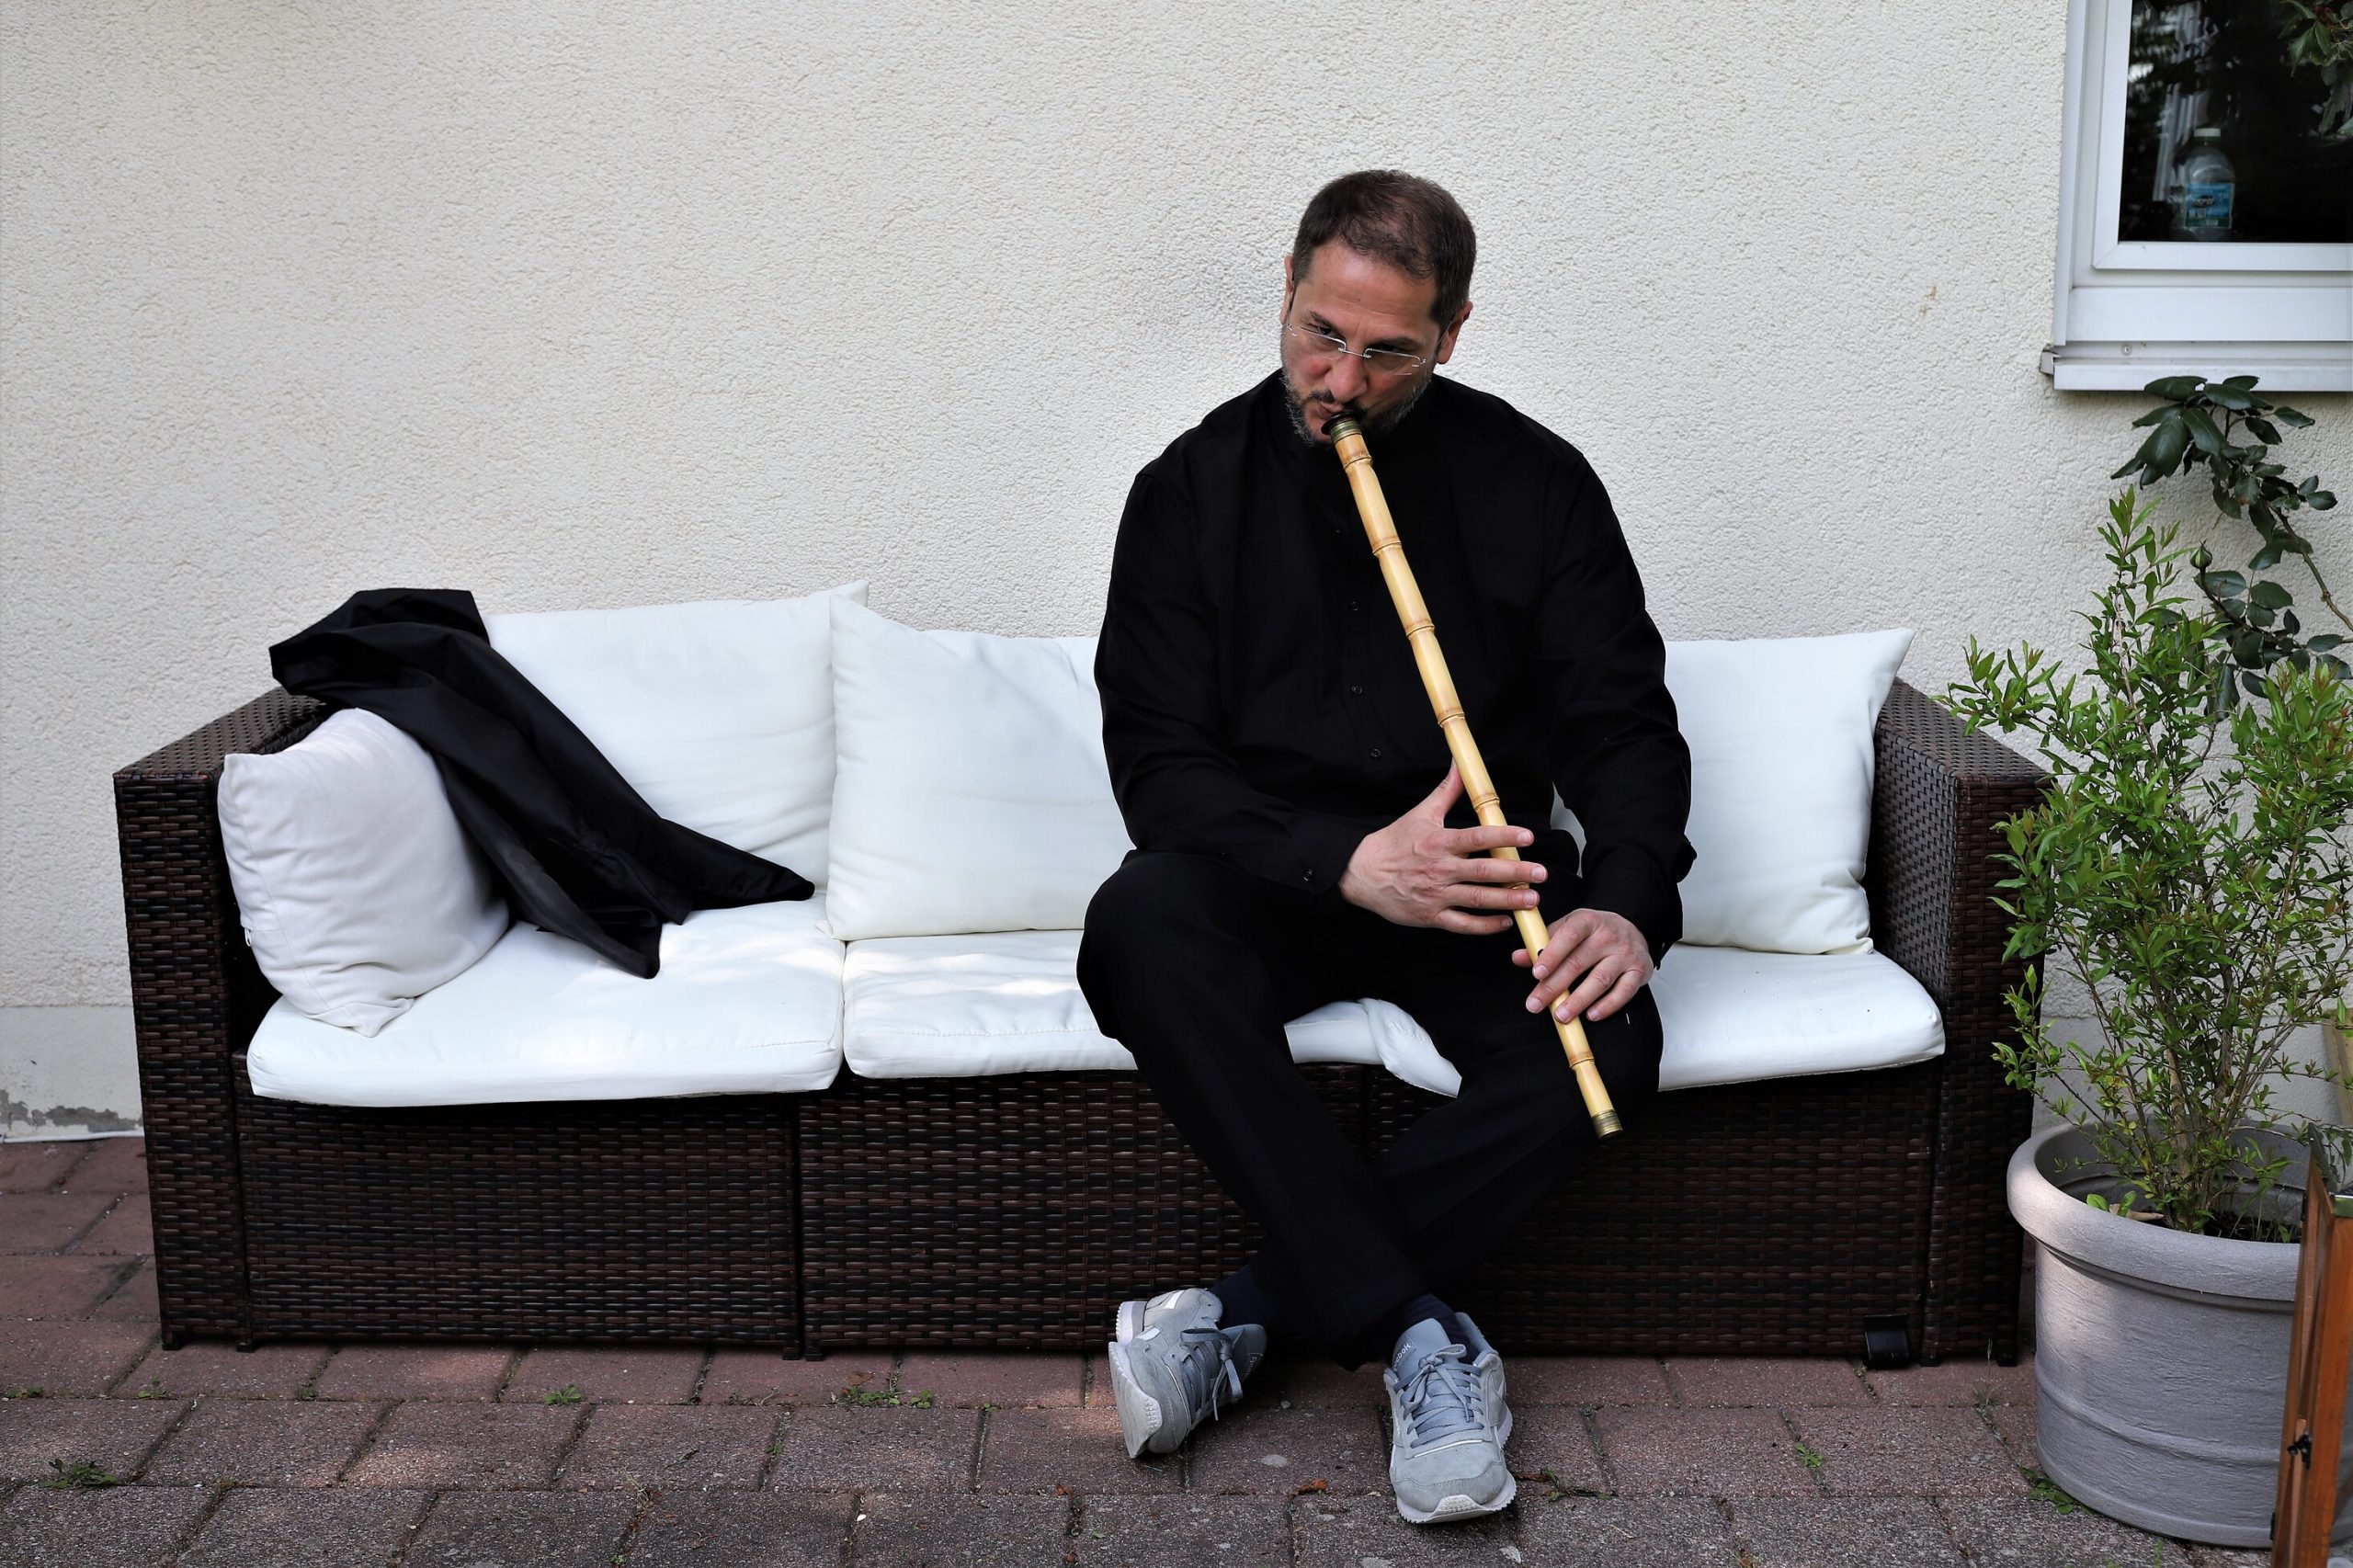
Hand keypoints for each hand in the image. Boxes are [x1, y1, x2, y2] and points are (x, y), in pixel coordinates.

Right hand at [1337, 762, 1546, 932]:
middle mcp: (1440, 869)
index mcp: (1440, 842)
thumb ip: (1447, 791)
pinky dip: (1485, 926)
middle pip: (1484, 872)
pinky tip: (1504, 922)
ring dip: (1508, 901)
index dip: (1504, 837)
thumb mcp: (1420, 813)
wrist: (1361, 873)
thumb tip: (1460, 765)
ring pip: (1478, 900)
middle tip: (1541, 873)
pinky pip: (1462, 924)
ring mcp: (1436, 895)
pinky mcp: (1431, 917)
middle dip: (1516, 873)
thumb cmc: (1393, 842)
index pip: (1478, 838)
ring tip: (1532, 900)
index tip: (1527, 837)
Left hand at [1512, 908, 1652, 1024]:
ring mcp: (1625, 954)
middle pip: (1578, 963)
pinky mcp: (1639, 971)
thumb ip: (1543, 942)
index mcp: (1588, 921)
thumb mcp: (1568, 927)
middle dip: (1554, 986)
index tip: (1536, 973)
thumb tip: (1518, 958)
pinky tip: (1591, 1015)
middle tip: (1536, 1004)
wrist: (1633, 926)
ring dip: (1578, 1001)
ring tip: (1560, 1015)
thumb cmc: (1595, 930)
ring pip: (1599, 980)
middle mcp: (1608, 936)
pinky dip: (1607, 1006)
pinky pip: (1623, 992)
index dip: (1551, 955)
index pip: (1568, 936)